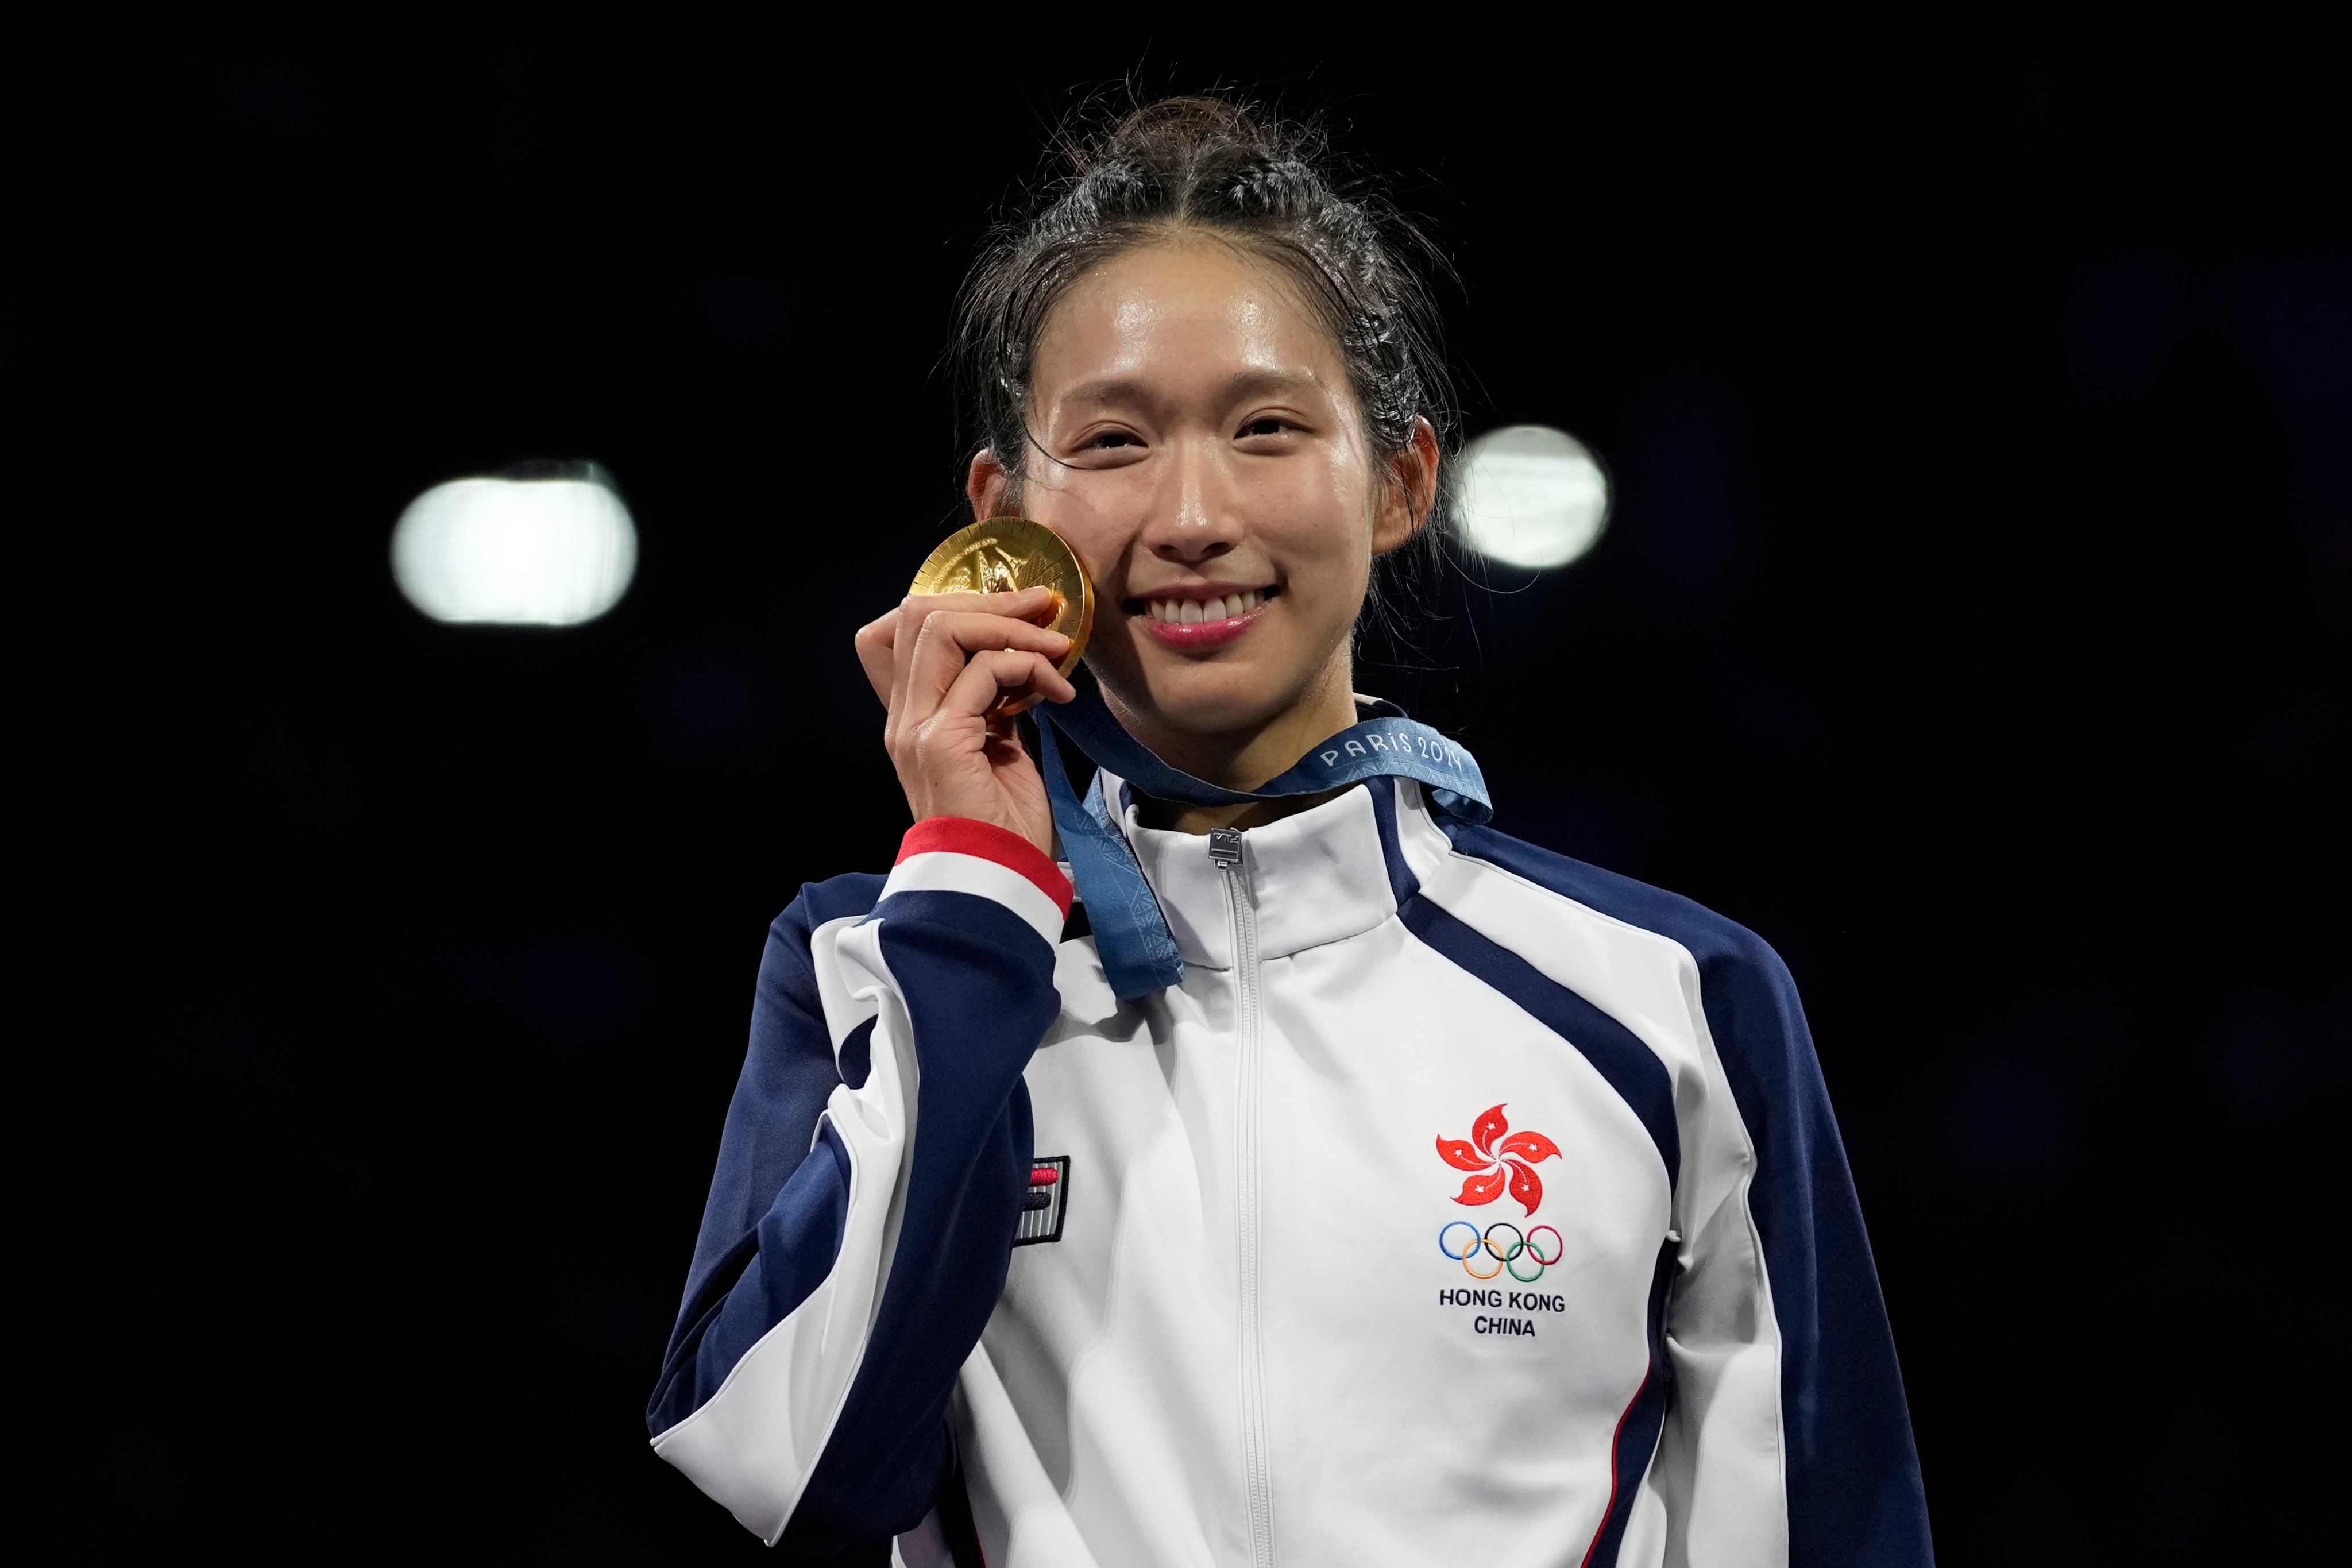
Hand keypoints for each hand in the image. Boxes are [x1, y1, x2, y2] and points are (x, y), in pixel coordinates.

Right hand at [853, 586, 1075, 855]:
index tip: (1010, 615)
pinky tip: (1058, 692)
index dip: (953, 606)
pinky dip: (1028, 666)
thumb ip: (994, 703)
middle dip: (988, 600)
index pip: (896, 632)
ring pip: (941, 627)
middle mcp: (903, 718)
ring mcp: (916, 728)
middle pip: (916, 615)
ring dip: (1010, 626)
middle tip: (1042, 610)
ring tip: (1055, 648)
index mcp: (911, 717)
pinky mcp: (942, 742)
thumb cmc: (1005, 825)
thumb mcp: (999, 748)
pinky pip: (984, 669)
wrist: (1001, 883)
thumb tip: (1021, 660)